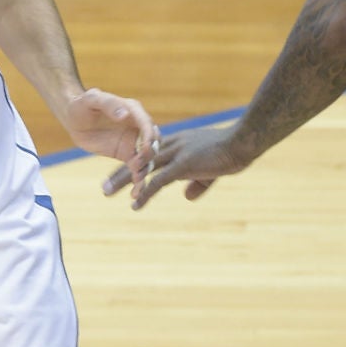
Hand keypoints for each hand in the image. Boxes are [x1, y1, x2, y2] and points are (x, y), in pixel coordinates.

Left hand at [64, 88, 159, 201]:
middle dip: (149, 154)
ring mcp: (134, 141)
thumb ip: (109, 104)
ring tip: (137, 180)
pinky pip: (136, 168)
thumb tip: (124, 114)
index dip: (148, 136)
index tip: (146, 148)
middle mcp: (138, 126)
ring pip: (147, 158)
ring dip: (145, 169)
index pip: (146, 123)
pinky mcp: (127, 154)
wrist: (74, 119)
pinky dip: (138, 180)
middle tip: (137, 165)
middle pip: (153, 142)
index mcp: (133, 111)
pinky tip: (136, 193)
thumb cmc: (82, 105)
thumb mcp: (92, 99)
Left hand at [102, 125, 248, 210]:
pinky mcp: (184, 164)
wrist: (242, 141)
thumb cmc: (230, 152)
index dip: (132, 166)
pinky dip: (146, 193)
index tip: (119, 176)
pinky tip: (135, 205)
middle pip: (138, 160)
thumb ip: (196, 183)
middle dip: (120, 174)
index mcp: (177, 143)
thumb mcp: (210, 170)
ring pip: (143, 168)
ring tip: (107, 193)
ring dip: (123, 182)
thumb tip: (186, 196)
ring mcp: (176, 154)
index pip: (147, 154)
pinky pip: (159, 181)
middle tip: (104, 187)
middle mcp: (171, 146)